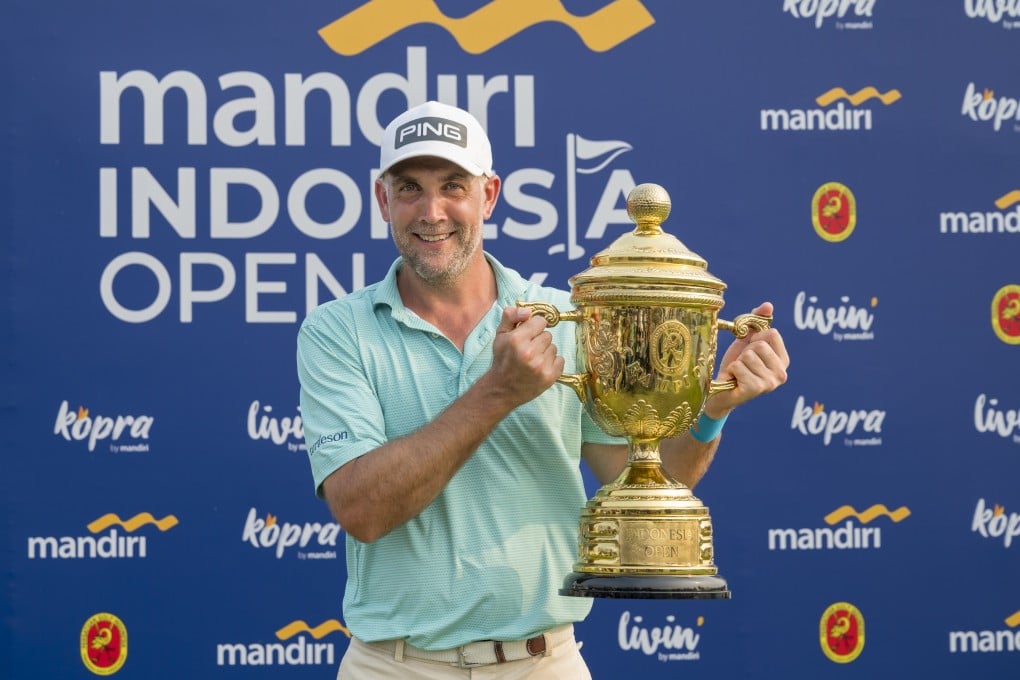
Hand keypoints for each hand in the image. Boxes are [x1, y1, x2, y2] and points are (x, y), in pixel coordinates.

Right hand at [486, 306, 564, 407]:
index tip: (528, 335)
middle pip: (548, 335)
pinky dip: (553, 363)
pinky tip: (540, 367)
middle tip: (528, 350)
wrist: (502, 389)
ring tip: (533, 360)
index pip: (540, 321)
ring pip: (554, 347)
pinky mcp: (550, 377)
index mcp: (517, 339)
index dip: (534, 327)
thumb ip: (511, 317)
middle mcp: (530, 352)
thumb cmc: (502, 360)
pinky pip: (560, 360)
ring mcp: (541, 366)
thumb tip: (528, 311)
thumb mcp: (500, 335)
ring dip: (545, 352)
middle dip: (539, 340)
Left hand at [704, 302, 788, 418]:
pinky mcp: (755, 389)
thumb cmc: (736, 365)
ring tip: (738, 372)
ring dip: (737, 362)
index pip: (772, 333)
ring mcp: (770, 383)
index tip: (750, 350)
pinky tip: (733, 379)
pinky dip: (731, 370)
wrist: (720, 390)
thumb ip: (757, 322)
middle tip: (742, 364)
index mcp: (783, 360)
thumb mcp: (746, 341)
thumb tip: (768, 306)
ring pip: (748, 356)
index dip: (756, 338)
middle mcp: (781, 373)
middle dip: (745, 351)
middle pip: (760, 344)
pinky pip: (739, 367)